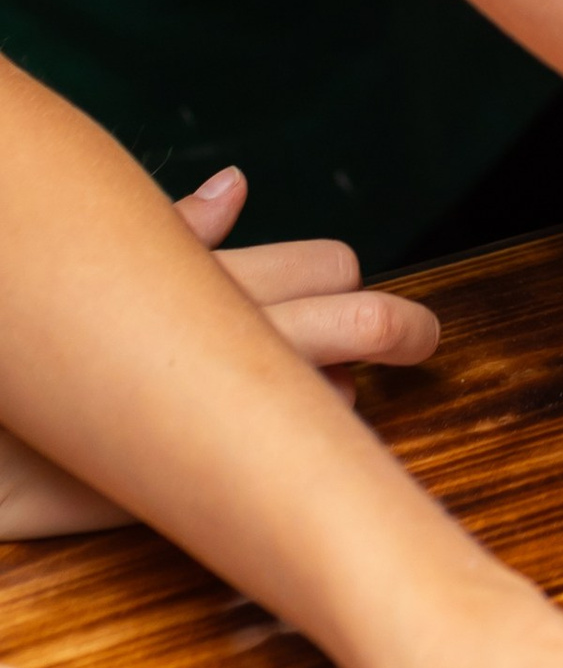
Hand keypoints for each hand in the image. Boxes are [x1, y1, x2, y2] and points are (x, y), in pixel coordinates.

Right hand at [0, 166, 442, 538]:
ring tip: (341, 386)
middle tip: (419, 337)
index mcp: (211, 284)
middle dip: (399, 328)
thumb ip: (175, 230)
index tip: (344, 286)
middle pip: (363, 322)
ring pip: (342, 396)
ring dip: (346, 388)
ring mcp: (220, 417)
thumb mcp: (100, 266)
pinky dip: (305, 448)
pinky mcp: (196, 484)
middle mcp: (229, 343)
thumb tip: (236, 183)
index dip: (341, 277)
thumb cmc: (30, 343)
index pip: (329, 266)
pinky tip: (288, 438)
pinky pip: (293, 464)